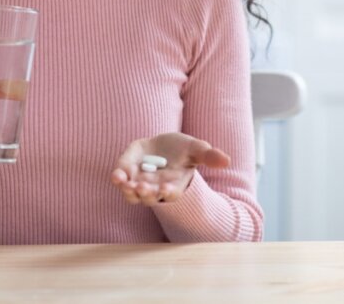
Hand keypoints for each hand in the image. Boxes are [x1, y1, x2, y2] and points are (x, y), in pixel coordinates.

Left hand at [110, 133, 230, 205]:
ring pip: (132, 194)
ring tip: (126, 184)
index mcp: (174, 185)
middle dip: (145, 193)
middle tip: (142, 188)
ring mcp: (139, 182)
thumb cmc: (182, 151)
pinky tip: (117, 175)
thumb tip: (227, 160)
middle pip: (149, 197)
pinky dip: (118, 179)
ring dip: (128, 190)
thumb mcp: (196, 149)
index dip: (169, 192)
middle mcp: (155, 188)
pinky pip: (121, 180)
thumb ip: (209, 155)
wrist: (163, 146)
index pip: (171, 194)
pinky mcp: (127, 172)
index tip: (166, 189)